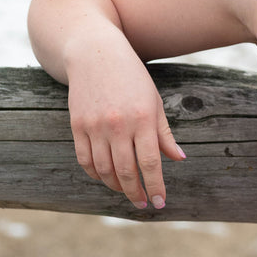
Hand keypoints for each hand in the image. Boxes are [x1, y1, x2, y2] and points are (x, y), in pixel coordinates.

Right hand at [67, 41, 184, 208]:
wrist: (94, 53)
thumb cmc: (132, 77)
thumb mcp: (154, 101)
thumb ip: (164, 134)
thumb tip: (179, 159)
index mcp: (142, 119)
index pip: (150, 163)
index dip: (155, 186)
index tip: (160, 203)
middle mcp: (118, 125)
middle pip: (126, 171)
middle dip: (135, 192)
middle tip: (143, 204)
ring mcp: (95, 126)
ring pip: (103, 169)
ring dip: (116, 186)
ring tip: (127, 191)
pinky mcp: (77, 125)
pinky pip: (84, 159)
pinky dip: (95, 174)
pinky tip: (106, 178)